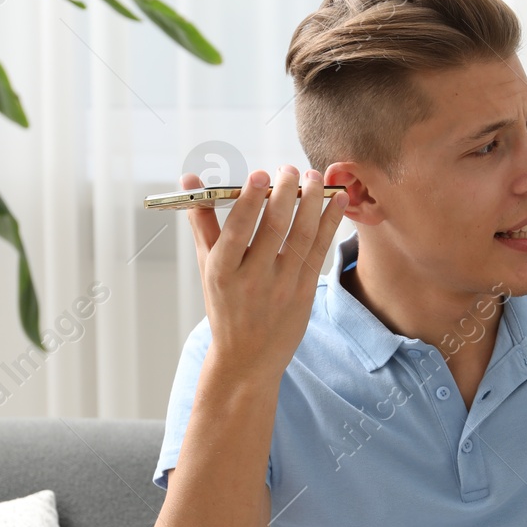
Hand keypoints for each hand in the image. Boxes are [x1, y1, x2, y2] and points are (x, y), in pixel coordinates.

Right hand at [182, 165, 347, 382]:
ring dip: (312, 201)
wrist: (248, 358)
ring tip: (314, 176)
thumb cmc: (224, 305)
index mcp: (222, 272)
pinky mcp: (304, 293)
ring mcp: (282, 288)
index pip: (237, 229)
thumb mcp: (207, 267)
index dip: (250, 200)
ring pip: (302, 236)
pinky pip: (320, 250)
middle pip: (273, 228)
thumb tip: (189, 180)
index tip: (260, 174)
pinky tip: (337, 199)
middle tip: (289, 168)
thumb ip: (201, 222)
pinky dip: (330, 221)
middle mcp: (252, 280)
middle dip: (284, 192)